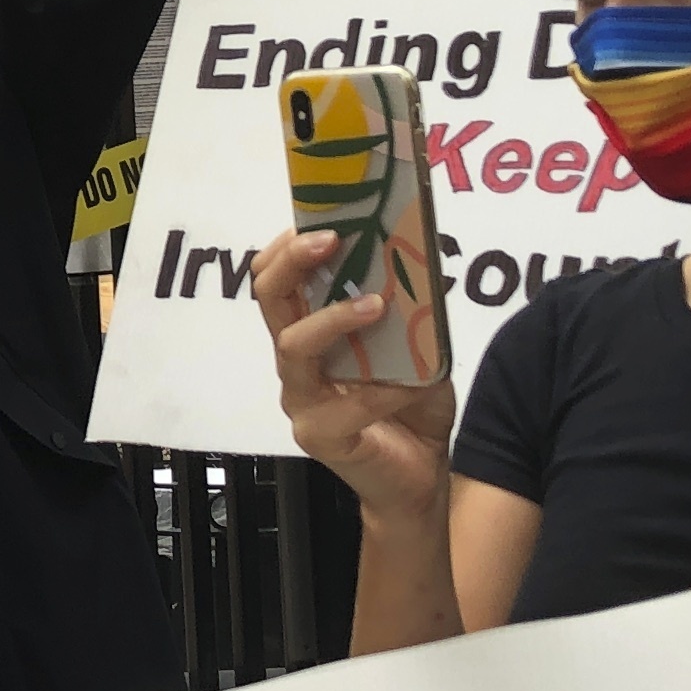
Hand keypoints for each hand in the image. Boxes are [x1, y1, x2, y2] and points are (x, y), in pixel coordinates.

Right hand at [255, 230, 456, 522]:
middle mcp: (297, 361)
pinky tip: (408, 387)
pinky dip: (380, 392)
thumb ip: (409, 308)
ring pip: (293, 347)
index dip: (288, 245)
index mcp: (311, 332)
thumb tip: (417, 257)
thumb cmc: (412, 404)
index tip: (320, 217)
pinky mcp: (319, 436)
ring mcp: (302, 399)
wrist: (422, 474)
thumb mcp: (417, 344)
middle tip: (329, 241)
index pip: (276, 279)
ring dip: (333, 319)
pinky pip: (343, 406)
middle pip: (269, 300)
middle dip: (293, 263)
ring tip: (374, 305)